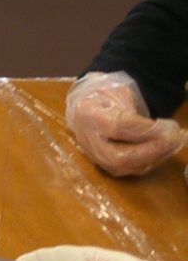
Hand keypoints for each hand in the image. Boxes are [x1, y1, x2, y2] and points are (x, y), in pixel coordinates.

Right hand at [66, 71, 187, 176]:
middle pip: (120, 157)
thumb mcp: (118, 91)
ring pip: (127, 167)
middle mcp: (88, 141)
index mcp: (87, 115)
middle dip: (152, 150)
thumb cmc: (104, 98)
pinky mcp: (106, 166)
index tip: (168, 125)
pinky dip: (152, 161)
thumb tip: (160, 129)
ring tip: (175, 143)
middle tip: (175, 139)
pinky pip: (132, 169)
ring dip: (156, 157)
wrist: (85, 109)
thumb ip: (134, 108)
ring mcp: (95, 156)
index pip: (117, 126)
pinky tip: (165, 149)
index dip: (145, 129)